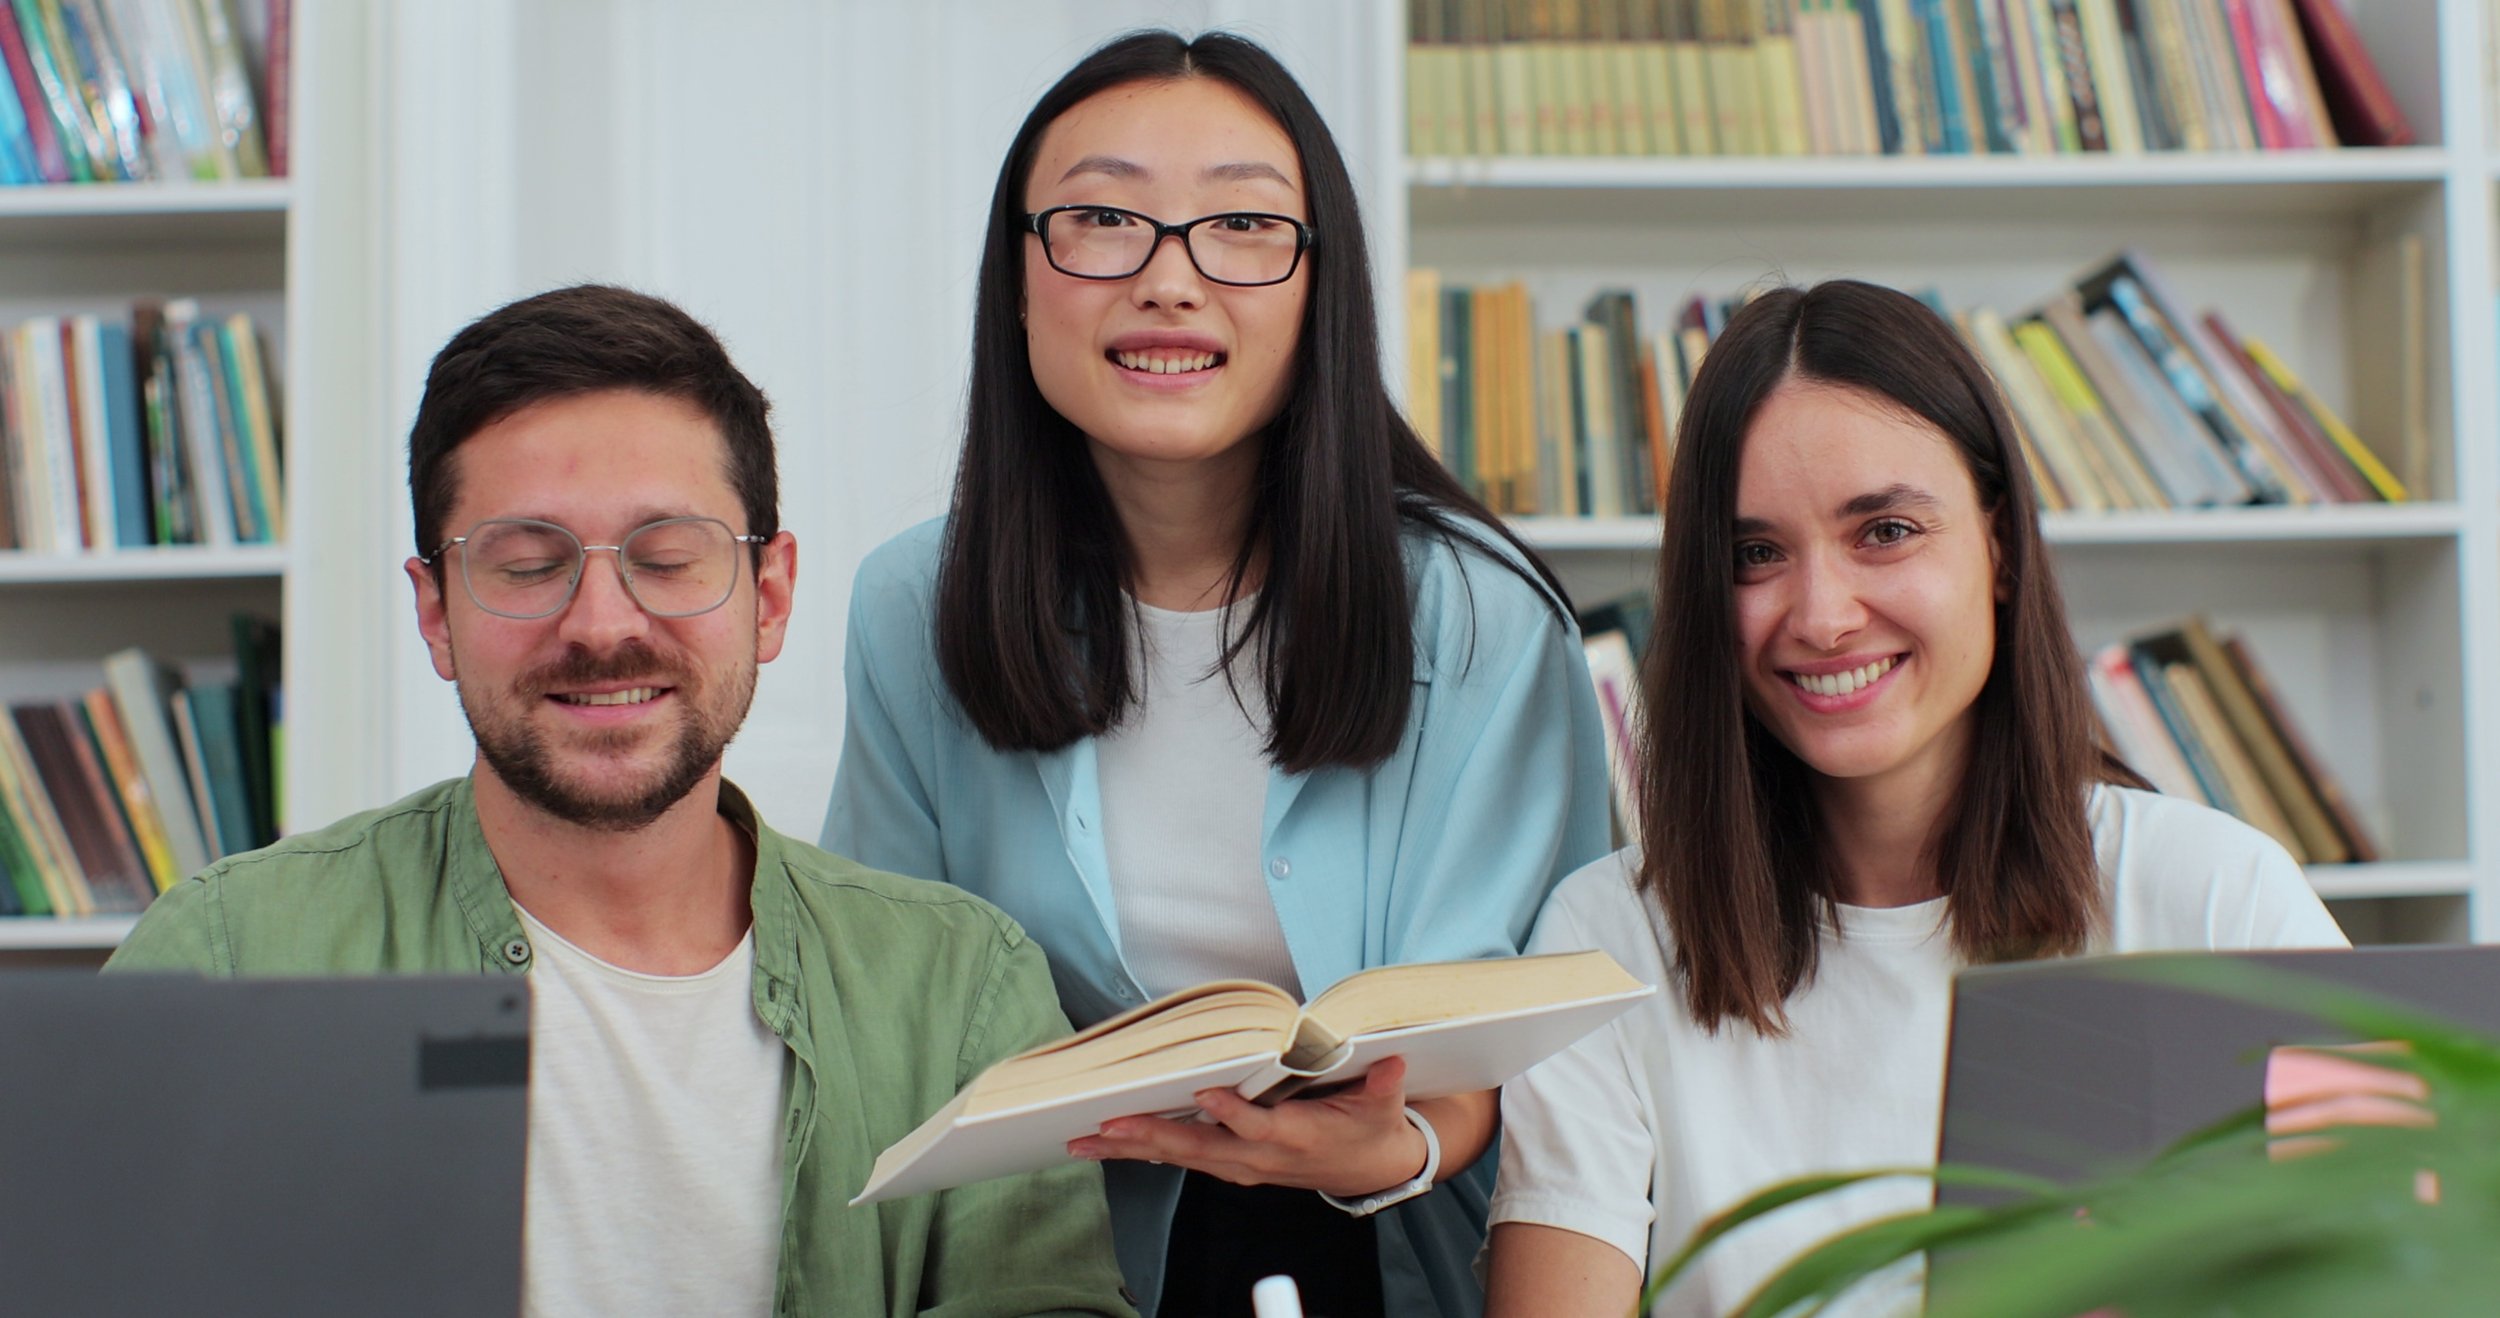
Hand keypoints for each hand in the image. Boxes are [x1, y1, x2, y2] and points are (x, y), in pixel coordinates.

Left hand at [1065, 1055, 1430, 1198]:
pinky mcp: (1229, 1163)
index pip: (1259, 1127)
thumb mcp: (1383, 1107)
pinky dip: (1141, 1151)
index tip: (1206, 1096)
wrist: (1367, 1168)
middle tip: (1108, 1127)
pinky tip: (1106, 1143)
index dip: (1233, 1114)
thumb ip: (1383, 1086)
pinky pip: (1180, 1157)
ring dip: (1132, 1149)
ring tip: (1085, 1141)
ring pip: (1180, 1156)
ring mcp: (1241, 1164)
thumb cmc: (1369, 1128)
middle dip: (1152, 1137)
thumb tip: (1391, 1062)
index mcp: (1296, 1138)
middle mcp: (1260, 1157)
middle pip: (1201, 1149)